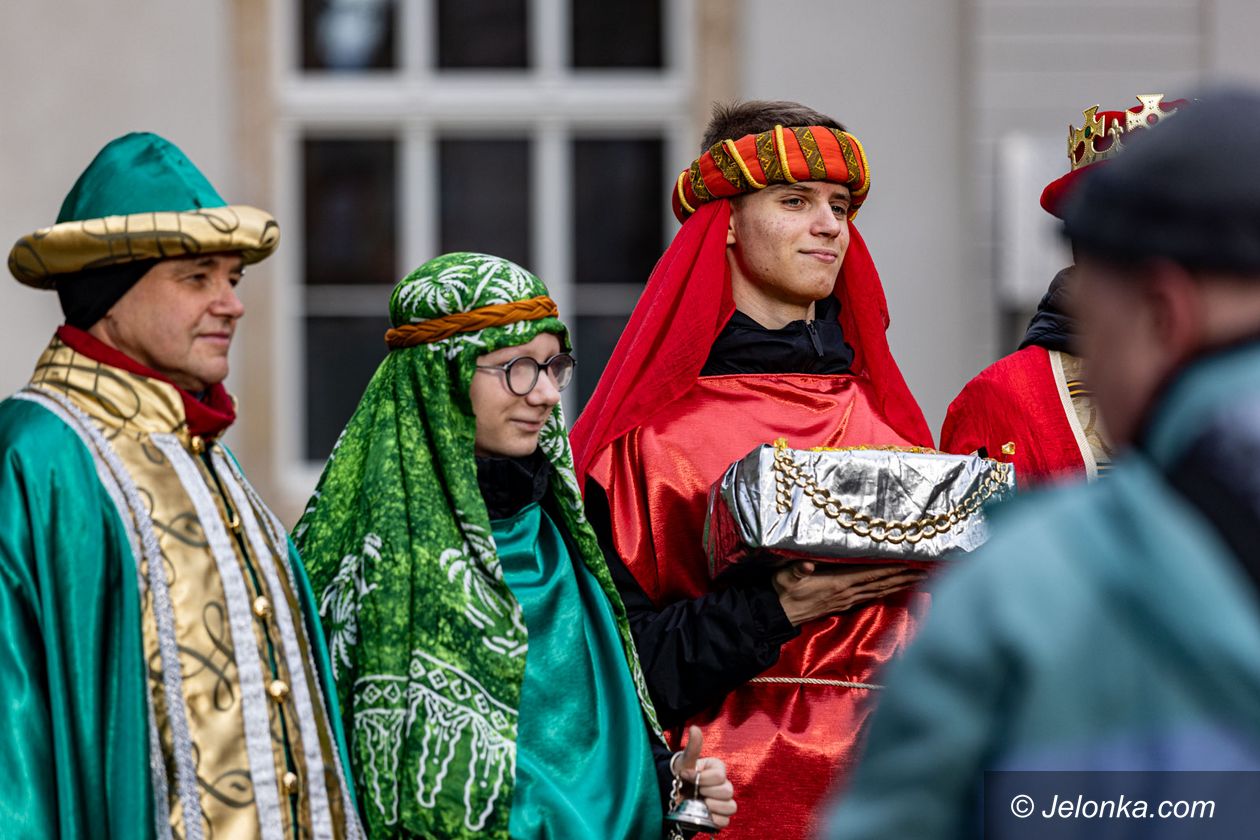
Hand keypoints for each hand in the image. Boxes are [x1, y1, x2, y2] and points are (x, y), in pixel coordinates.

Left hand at [673, 725, 735, 829]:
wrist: (674, 793)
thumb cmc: (681, 774)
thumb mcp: (685, 761)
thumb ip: (692, 746)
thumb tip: (694, 728)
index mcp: (717, 769)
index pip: (719, 775)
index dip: (702, 778)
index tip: (687, 776)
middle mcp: (723, 784)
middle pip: (728, 791)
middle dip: (708, 792)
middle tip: (695, 791)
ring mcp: (723, 801)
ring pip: (731, 806)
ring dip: (713, 806)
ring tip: (700, 803)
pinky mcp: (720, 816)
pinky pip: (726, 820)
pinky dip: (716, 819)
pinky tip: (705, 815)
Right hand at [772, 561, 924, 625]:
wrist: (777, 615)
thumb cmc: (782, 592)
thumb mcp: (785, 577)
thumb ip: (798, 570)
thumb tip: (809, 563)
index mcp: (838, 584)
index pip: (871, 575)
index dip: (891, 569)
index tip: (911, 564)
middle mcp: (847, 594)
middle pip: (882, 585)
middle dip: (904, 578)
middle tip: (927, 571)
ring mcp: (846, 601)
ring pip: (879, 591)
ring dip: (899, 585)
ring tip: (918, 579)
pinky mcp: (843, 605)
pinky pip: (870, 596)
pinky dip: (885, 591)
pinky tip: (893, 589)